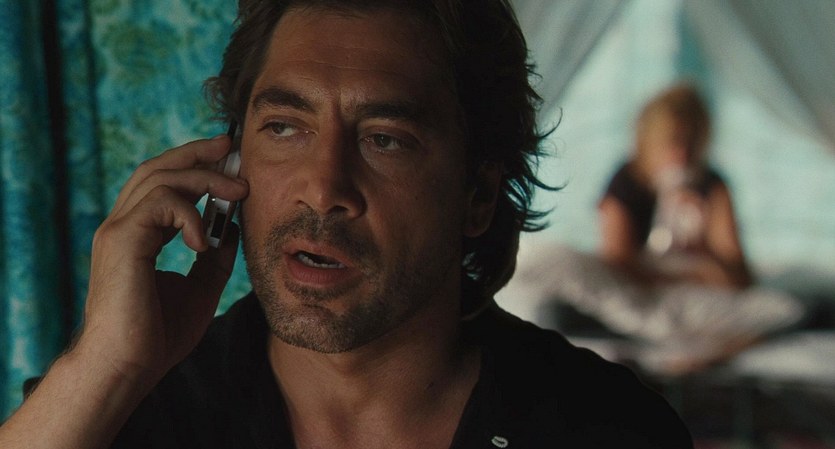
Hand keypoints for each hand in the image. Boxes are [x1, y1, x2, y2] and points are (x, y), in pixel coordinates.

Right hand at [75, 135, 248, 387]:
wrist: (127, 366)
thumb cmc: (157, 335)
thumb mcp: (200, 289)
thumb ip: (215, 259)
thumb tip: (234, 232)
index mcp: (137, 235)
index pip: (163, 184)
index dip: (194, 166)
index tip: (228, 159)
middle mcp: (123, 226)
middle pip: (158, 168)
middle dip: (197, 153)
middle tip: (232, 146)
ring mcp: (118, 231)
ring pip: (160, 178)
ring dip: (206, 178)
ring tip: (240, 191)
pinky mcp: (121, 241)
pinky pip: (160, 204)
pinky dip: (190, 215)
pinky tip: (204, 243)